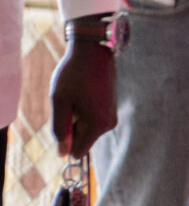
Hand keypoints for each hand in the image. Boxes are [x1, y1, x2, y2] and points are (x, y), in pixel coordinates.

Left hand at [49, 33, 115, 158]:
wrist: (94, 53)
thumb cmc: (74, 75)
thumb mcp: (59, 101)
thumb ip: (60, 128)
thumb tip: (63, 153)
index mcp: (97, 124)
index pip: (78, 151)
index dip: (65, 141)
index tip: (63, 120)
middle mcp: (109, 124)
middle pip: (82, 139)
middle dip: (71, 126)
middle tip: (69, 102)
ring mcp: (112, 116)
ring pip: (86, 128)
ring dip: (76, 117)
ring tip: (77, 95)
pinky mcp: (111, 109)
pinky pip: (92, 120)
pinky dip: (83, 111)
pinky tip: (83, 92)